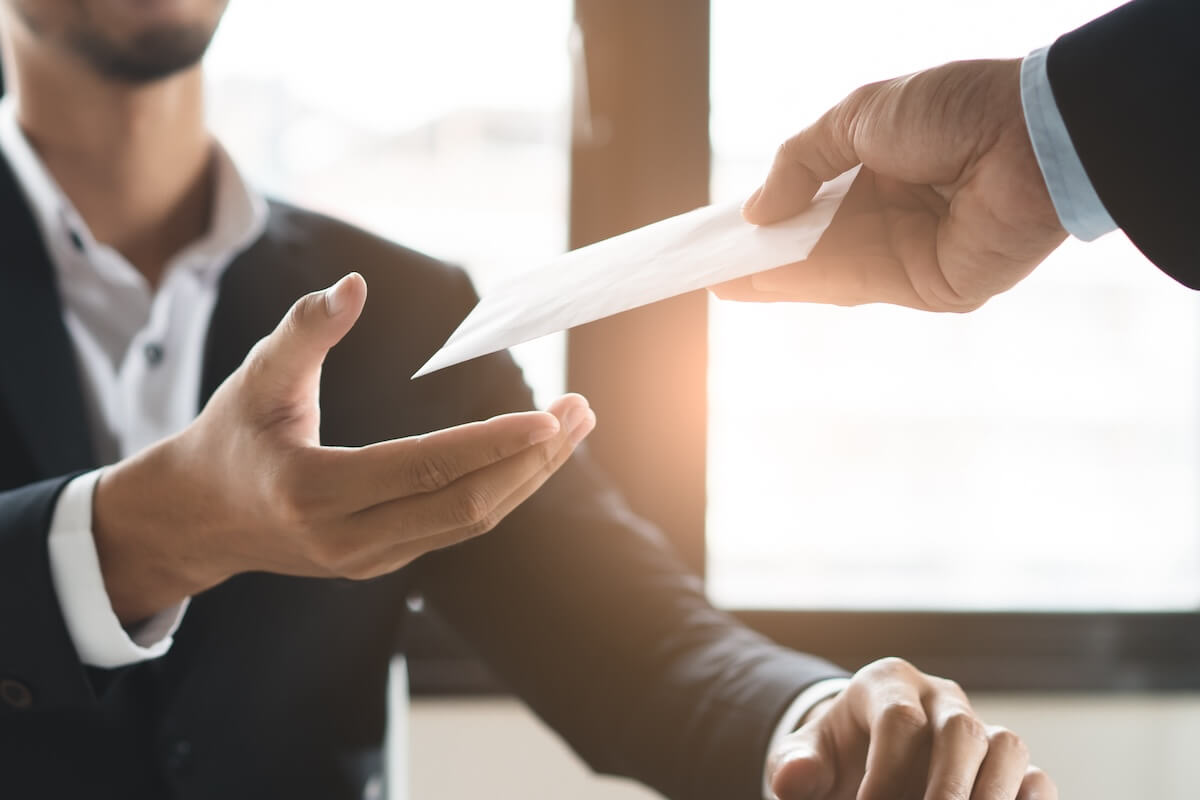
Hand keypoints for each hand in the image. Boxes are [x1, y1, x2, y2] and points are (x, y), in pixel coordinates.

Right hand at [93, 273, 594, 622]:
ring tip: (574, 427)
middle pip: (466, 506)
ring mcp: (368, 560)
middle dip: (532, 461)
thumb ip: (306, 331)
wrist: (198, 519)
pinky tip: (532, 456)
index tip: (548, 416)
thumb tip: (354, 285)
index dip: (492, 444)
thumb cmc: (230, 435)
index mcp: (313, 491)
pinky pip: (457, 529)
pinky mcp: (382, 563)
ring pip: (470, 523)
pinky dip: (503, 491)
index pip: (424, 468)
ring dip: (529, 477)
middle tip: (579, 410)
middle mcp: (347, 539)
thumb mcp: (256, 376)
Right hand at [714, 60, 1066, 310]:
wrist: (1030, 135)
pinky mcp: (929, 288)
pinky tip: (760, 283)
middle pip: (818, 243)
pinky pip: (855, 286)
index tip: (729, 225)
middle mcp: (899, 213)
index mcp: (888, 166)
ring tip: (720, 280)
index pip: (817, 196)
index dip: (774, 211)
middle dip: (766, 254)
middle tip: (712, 266)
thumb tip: (755, 213)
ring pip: (829, 271)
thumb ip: (801, 161)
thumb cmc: (952, 109)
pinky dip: (806, 286)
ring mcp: (912, 254)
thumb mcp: (857, 117)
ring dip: (775, 277)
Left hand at [770, 658, 1055, 799]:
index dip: (885, 775)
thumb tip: (793, 779)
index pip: (900, 720)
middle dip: (945, 790)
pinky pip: (1035, 777)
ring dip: (991, 797)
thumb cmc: (832, 756)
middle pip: (961, 730)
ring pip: (1007, 747)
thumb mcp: (805, 755)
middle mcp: (940, 697)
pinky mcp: (1004, 763)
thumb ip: (794, 765)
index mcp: (886, 684)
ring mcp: (979, 726)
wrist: (860, 758)